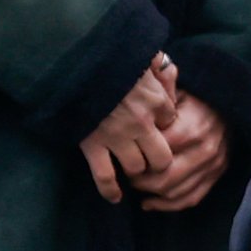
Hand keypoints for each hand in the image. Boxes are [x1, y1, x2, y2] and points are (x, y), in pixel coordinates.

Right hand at [78, 59, 179, 201]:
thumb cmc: (112, 53)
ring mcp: (117, 136)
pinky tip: (115, 197)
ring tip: (132, 169)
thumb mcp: (143, 54)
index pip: (172, 122)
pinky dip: (110, 190)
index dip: (166, 125)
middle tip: (152, 161)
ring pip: (136, 168)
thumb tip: (169, 69)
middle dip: (158, 162)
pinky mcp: (93, 144)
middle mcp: (141, 122)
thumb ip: (159, 65)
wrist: (78, 60)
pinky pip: (105, 176)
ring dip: (135, 170)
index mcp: (155, 99)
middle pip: (162, 157)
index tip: (159, 124)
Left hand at [131, 86, 230, 212]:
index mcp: (192, 128)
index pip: (157, 152)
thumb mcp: (179, 91)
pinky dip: (168, 206)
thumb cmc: (198, 99)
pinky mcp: (216, 176)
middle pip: (164, 178)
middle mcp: (204, 151)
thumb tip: (142, 87)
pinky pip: (190, 199)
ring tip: (136, 185)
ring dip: (151, 193)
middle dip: (140, 180)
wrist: (232, 109)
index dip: (136, 156)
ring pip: (175, 192)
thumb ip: (161, 93)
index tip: (123, 154)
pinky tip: (149, 203)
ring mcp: (212, 166)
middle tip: (127, 174)